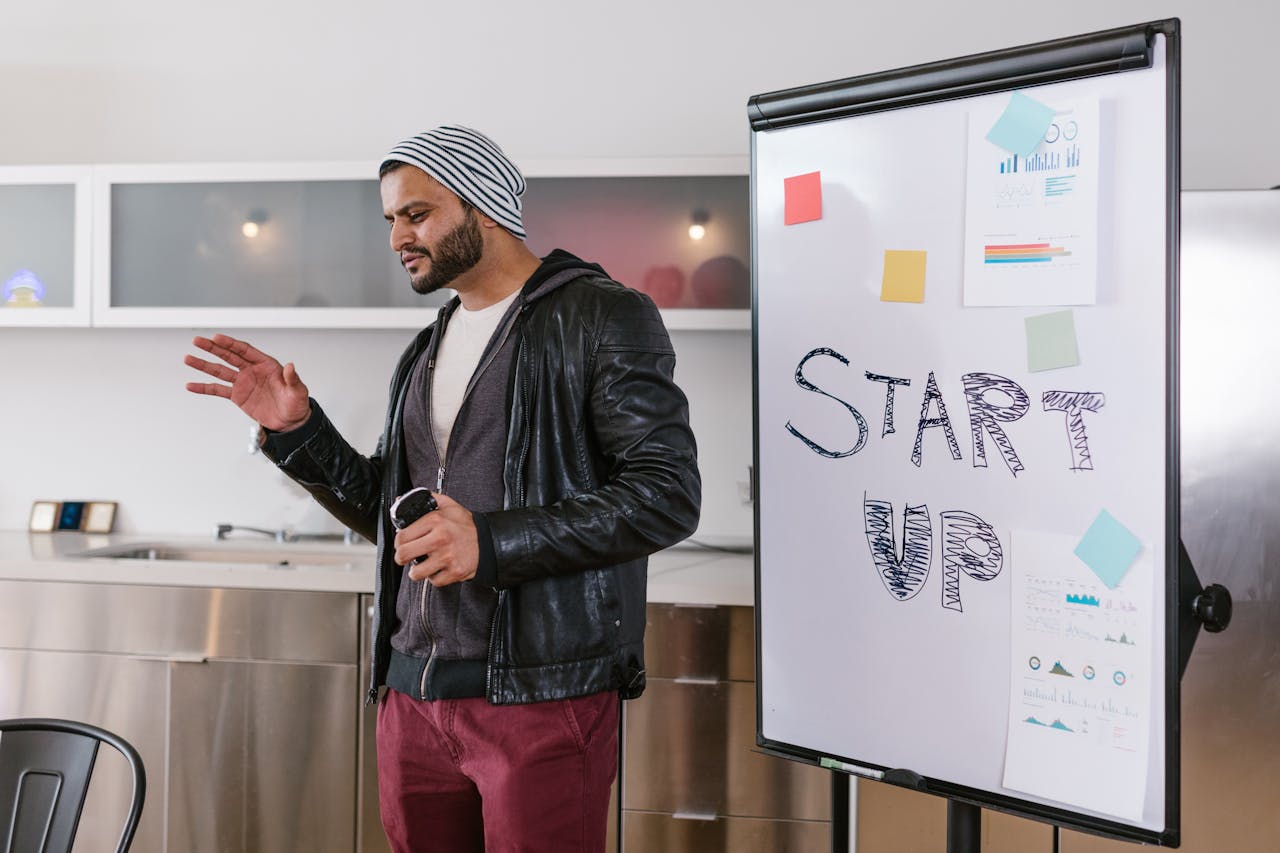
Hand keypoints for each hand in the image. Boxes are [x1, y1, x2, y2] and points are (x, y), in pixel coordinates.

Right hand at [184, 334, 311, 431]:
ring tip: (188, 358)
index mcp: (266, 365)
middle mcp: (252, 371)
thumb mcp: (298, 391)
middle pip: (229, 356)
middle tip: (197, 341)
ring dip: (204, 365)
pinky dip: (204, 388)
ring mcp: (243, 383)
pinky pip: (218, 390)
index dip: (230, 344)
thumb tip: (291, 366)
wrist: (290, 423)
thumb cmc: (296, 404)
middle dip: (212, 348)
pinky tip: (191, 385)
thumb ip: (292, 379)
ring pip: (220, 370)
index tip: (216, 337)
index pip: (245, 350)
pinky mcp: (238, 396)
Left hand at [393, 493, 479, 586]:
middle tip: (405, 557)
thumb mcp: (449, 506)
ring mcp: (447, 557)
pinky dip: (434, 577)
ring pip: (416, 572)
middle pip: (403, 554)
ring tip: (421, 565)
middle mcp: (440, 538)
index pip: (402, 536)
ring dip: (416, 571)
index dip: (399, 541)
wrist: (489, 541)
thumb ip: (428, 499)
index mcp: (435, 520)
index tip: (402, 543)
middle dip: (401, 558)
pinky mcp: (454, 572)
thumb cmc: (467, 526)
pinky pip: (433, 581)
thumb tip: (402, 499)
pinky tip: (438, 568)